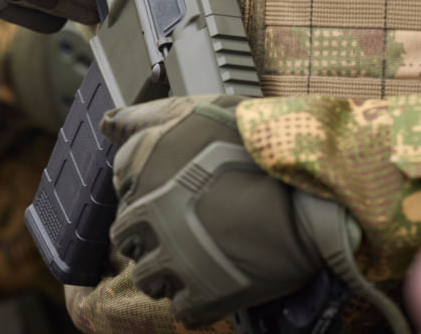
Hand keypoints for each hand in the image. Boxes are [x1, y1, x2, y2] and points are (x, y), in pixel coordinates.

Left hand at [105, 95, 327, 327]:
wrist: (313, 192)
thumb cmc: (262, 145)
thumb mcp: (203, 111)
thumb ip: (148, 117)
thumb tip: (107, 121)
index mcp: (146, 167)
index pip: (121, 183)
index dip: (147, 186)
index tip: (172, 188)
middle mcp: (148, 213)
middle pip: (126, 235)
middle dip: (148, 233)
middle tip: (180, 228)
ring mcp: (173, 258)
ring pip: (148, 277)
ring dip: (167, 270)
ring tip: (198, 258)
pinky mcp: (201, 296)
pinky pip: (182, 309)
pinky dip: (196, 300)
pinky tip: (216, 281)